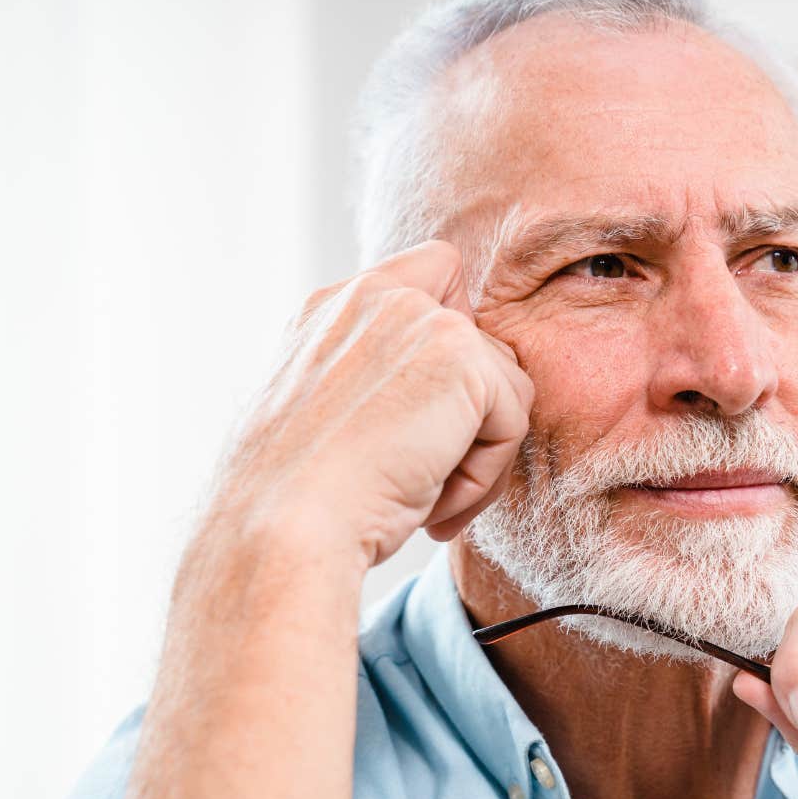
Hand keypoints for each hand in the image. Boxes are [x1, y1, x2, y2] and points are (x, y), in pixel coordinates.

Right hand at [213, 240, 532, 567]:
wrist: (284, 527)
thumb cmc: (300, 500)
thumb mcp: (331, 420)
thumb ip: (383, 380)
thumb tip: (456, 402)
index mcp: (331, 310)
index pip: (434, 271)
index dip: (456, 337)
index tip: (424, 414)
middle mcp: (374, 297)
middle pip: (484, 346)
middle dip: (472, 420)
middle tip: (428, 479)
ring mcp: (419, 318)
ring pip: (506, 389)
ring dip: (478, 458)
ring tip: (426, 501)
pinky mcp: (460, 356)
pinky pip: (514, 421)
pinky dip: (485, 478)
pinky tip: (433, 507)